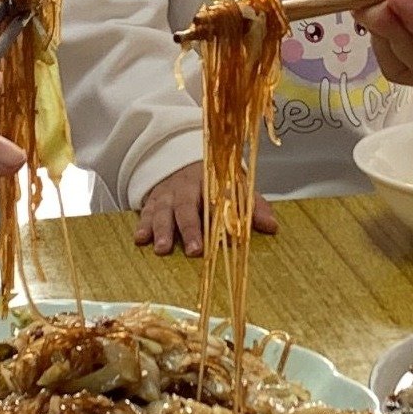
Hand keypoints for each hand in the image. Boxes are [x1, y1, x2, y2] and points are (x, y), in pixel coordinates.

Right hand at [133, 158, 277, 255]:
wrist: (182, 162)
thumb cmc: (212, 182)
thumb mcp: (236, 187)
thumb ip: (253, 207)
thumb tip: (272, 226)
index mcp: (212, 182)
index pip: (218, 197)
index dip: (221, 216)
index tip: (225, 237)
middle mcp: (188, 186)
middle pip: (188, 206)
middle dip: (190, 228)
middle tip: (193, 250)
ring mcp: (168, 193)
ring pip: (164, 210)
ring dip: (162, 229)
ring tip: (162, 249)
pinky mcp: (153, 200)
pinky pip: (146, 211)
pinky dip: (143, 224)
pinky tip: (140, 239)